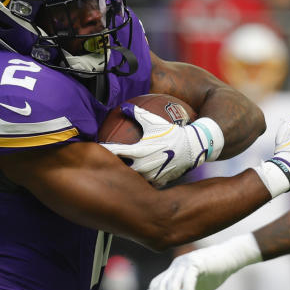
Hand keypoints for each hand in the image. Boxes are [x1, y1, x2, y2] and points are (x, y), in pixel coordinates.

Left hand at [100, 106, 220, 186]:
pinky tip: (137, 179)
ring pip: (133, 179)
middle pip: (121, 169)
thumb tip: (124, 106)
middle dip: (113, 166)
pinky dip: (141, 180)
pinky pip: (146, 183)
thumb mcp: (155, 121)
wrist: (194, 147)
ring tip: (118, 172)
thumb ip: (137, 113)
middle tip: (104, 162)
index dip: (104, 151)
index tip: (95, 149)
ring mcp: (152, 176)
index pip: (115, 152)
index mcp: (139, 151)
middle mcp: (143, 166)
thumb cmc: (173, 132)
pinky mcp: (160, 182)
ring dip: (126, 175)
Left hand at [144, 234, 260, 289]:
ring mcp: (187, 263)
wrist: (230, 258)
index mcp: (175, 270)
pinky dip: (188, 289)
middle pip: (163, 283)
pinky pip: (189, 277)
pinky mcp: (198, 262)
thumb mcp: (196, 288)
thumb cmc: (214, 273)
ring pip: (174, 281)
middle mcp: (177, 265)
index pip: (158, 282)